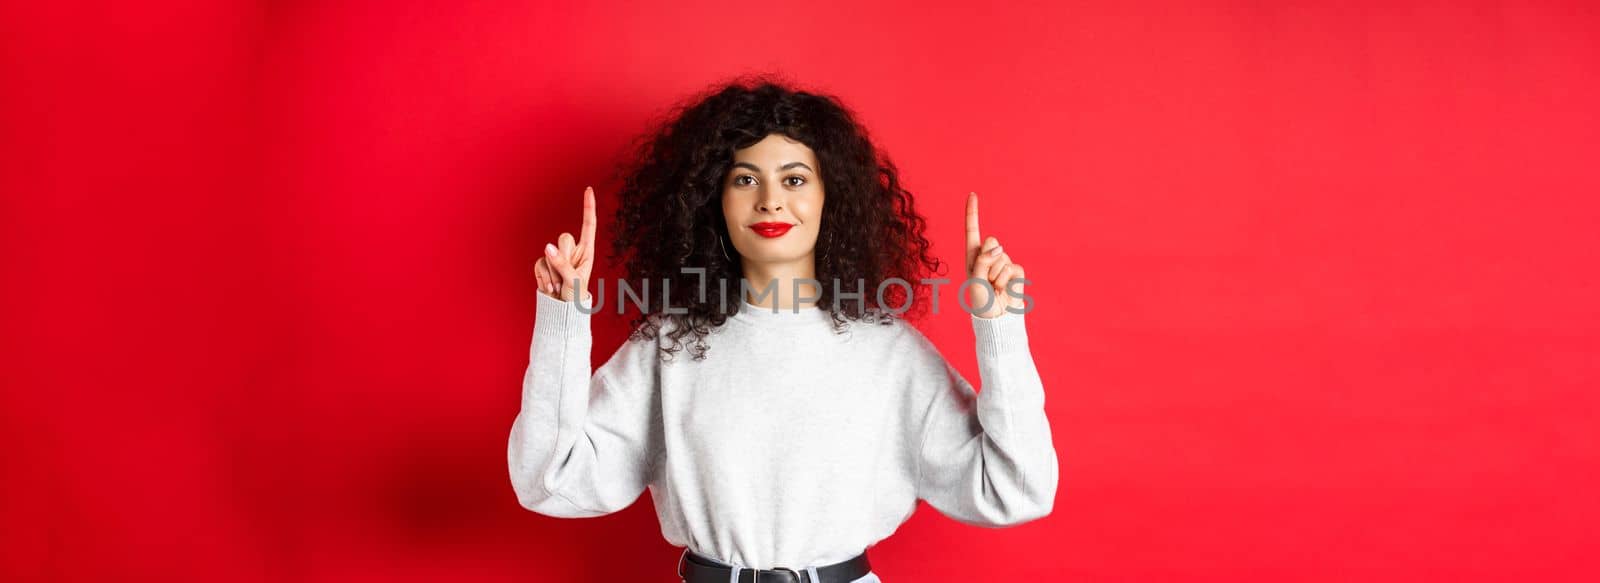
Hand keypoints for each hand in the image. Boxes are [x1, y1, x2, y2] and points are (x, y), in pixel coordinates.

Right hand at [534, 186, 596, 305]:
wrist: (562, 313)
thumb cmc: (575, 298)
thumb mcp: (574, 281)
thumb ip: (562, 264)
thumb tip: (547, 247)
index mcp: (587, 252)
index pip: (588, 225)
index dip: (588, 207)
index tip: (588, 189)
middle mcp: (572, 252)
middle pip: (564, 238)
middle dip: (564, 257)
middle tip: (567, 277)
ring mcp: (556, 258)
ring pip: (548, 252)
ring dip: (553, 273)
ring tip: (560, 287)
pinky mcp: (543, 265)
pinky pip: (538, 263)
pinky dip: (543, 277)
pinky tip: (550, 289)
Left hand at [963, 191, 1025, 318]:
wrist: (997, 318)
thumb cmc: (981, 301)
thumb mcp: (975, 280)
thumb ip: (983, 261)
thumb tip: (998, 247)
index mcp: (973, 256)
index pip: (972, 230)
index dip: (972, 212)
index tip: (972, 193)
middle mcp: (987, 256)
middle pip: (991, 241)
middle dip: (987, 259)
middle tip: (985, 279)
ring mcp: (1003, 262)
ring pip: (1001, 256)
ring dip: (995, 274)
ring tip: (993, 287)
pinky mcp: (1016, 271)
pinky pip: (1012, 267)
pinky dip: (1005, 280)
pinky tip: (1004, 289)